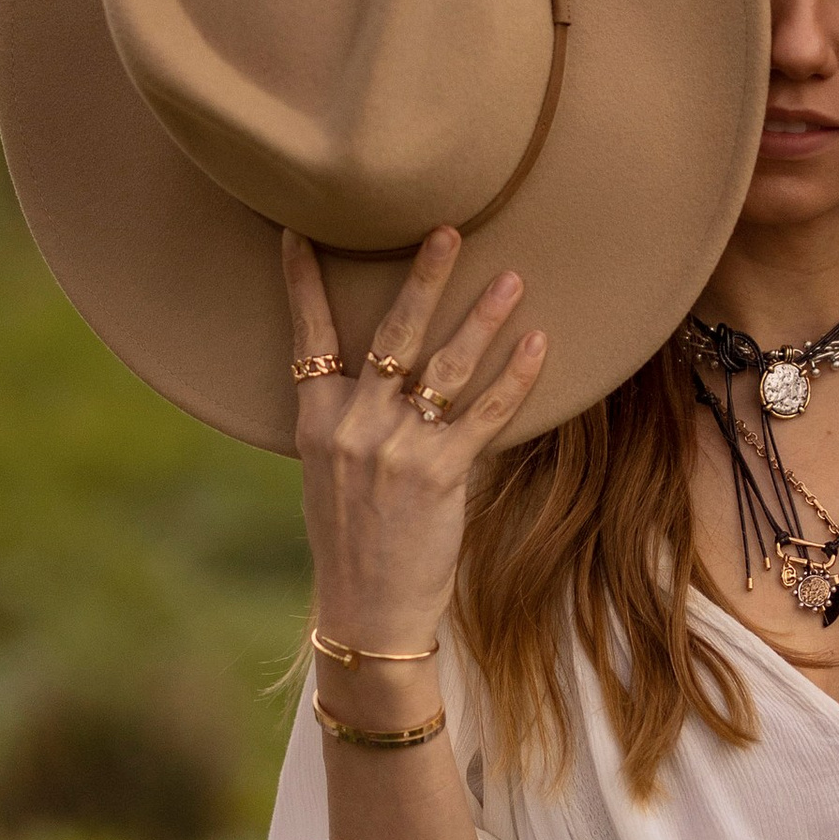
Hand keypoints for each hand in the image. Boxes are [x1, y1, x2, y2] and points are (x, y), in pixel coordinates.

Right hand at [283, 225, 547, 658]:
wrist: (366, 609)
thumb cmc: (350, 539)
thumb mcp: (328, 473)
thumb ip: (346, 421)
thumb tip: (374, 380)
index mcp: (317, 420)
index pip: (309, 336)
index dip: (303, 282)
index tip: (301, 230)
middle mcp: (353, 424)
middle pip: (392, 334)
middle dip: (423, 279)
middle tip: (448, 231)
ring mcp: (397, 447)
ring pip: (445, 364)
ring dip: (482, 317)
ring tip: (512, 278)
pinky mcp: (441, 474)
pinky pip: (485, 413)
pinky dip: (515, 376)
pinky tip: (537, 344)